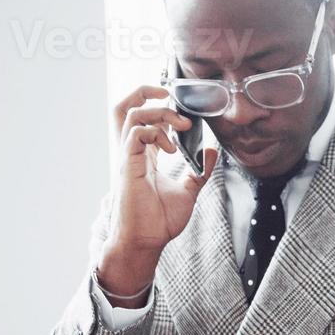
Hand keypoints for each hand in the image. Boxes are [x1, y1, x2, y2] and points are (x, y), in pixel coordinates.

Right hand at [96, 84, 218, 302]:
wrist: (147, 241)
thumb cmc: (160, 220)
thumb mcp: (189, 190)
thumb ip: (199, 170)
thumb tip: (210, 151)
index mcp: (143, 155)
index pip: (141, 118)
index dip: (159, 106)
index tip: (183, 110)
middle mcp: (132, 152)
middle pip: (124, 107)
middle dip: (144, 92)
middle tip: (172, 97)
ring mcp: (127, 157)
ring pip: (130, 114)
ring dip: (159, 112)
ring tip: (182, 125)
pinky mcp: (127, 166)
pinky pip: (135, 134)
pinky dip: (155, 132)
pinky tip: (172, 148)